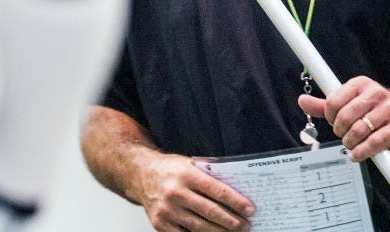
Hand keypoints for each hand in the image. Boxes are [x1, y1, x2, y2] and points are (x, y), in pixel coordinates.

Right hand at [137, 152, 253, 230]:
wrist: (140, 174)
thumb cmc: (169, 169)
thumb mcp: (189, 164)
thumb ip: (208, 174)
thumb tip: (236, 188)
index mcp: (186, 174)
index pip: (217, 191)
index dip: (236, 201)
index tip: (249, 209)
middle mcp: (176, 192)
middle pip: (210, 211)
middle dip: (232, 221)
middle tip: (246, 226)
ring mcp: (167, 210)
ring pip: (200, 226)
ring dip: (220, 231)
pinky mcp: (161, 224)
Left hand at [298, 76, 389, 160]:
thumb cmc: (372, 108)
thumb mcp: (348, 102)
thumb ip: (324, 104)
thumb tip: (302, 101)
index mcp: (359, 84)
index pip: (334, 100)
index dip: (329, 116)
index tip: (332, 122)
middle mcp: (375, 94)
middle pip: (345, 117)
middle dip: (339, 130)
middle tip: (342, 134)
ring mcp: (388, 110)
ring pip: (359, 130)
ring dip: (349, 142)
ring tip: (350, 144)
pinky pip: (374, 142)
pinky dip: (361, 152)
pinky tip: (356, 155)